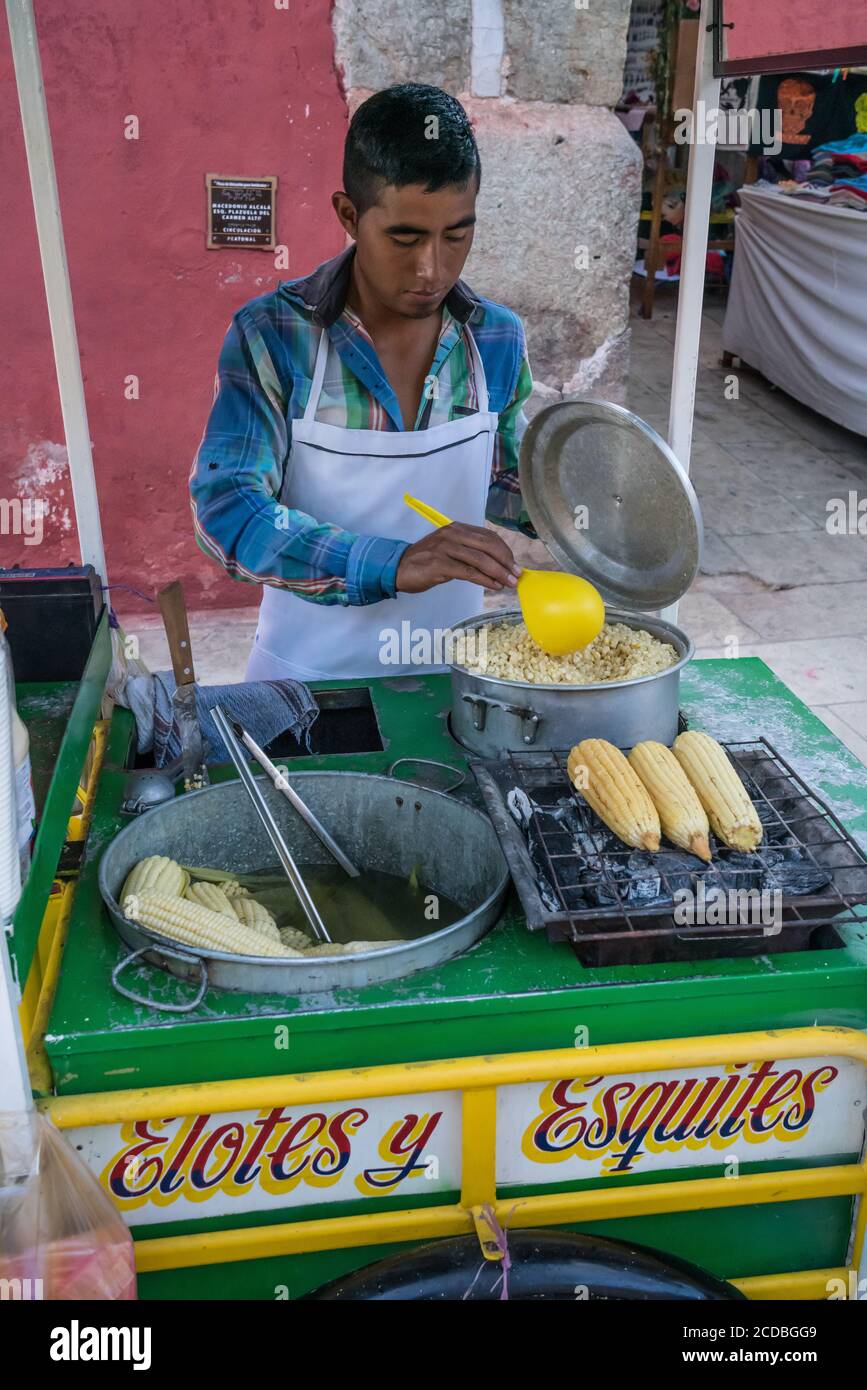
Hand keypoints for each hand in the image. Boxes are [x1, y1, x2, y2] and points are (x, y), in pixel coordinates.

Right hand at [395, 523, 521, 593]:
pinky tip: (493, 586)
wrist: (398, 568)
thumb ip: (469, 552)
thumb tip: (495, 563)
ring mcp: (445, 548)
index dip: (504, 551)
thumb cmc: (425, 561)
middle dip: (506, 561)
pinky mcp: (440, 564)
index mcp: (457, 528)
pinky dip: (485, 580)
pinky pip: (469, 572)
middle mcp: (452, 534)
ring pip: (481, 559)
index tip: (513, 564)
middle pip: (488, 545)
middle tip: (516, 575)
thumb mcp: (449, 549)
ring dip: (499, 572)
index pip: (488, 536)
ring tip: (508, 583)